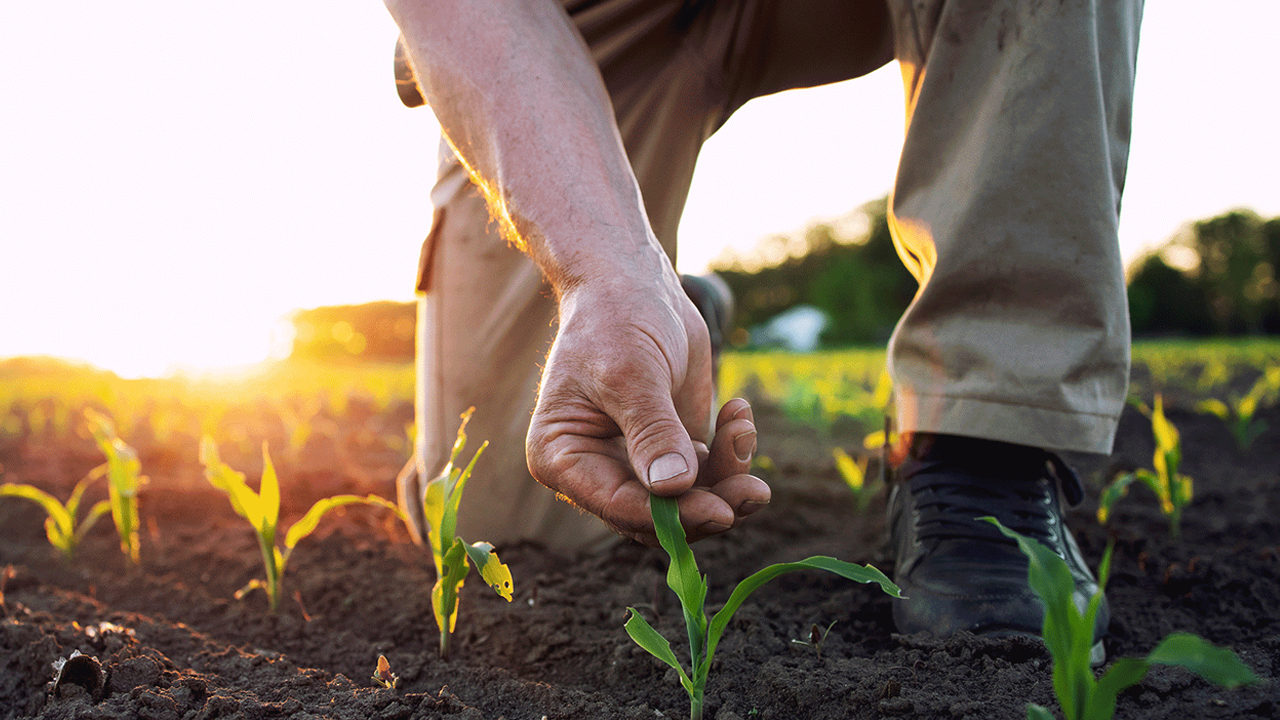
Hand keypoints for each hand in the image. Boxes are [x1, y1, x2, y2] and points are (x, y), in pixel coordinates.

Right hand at [526, 276, 769, 545]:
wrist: (633, 283)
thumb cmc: (615, 320)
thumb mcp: (630, 374)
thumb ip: (652, 431)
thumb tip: (673, 488)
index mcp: (563, 458)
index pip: (618, 505)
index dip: (670, 516)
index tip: (719, 510)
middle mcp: (596, 470)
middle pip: (657, 516)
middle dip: (708, 504)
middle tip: (755, 491)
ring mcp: (636, 463)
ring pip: (688, 501)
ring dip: (728, 477)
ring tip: (744, 429)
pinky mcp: (672, 449)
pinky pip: (709, 473)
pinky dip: (731, 451)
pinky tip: (739, 413)